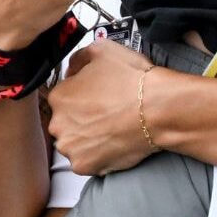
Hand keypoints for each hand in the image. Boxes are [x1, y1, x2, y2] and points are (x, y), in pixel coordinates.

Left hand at [44, 40, 161, 175]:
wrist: (158, 110)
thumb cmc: (134, 82)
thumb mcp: (102, 50)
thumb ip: (78, 58)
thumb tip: (72, 68)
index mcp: (59, 96)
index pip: (63, 97)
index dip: (82, 96)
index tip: (97, 98)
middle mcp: (59, 124)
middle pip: (66, 122)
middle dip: (82, 118)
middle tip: (106, 113)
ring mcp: (71, 147)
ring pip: (75, 143)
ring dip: (88, 138)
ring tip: (111, 128)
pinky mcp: (85, 166)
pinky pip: (86, 161)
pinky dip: (97, 154)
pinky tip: (113, 142)